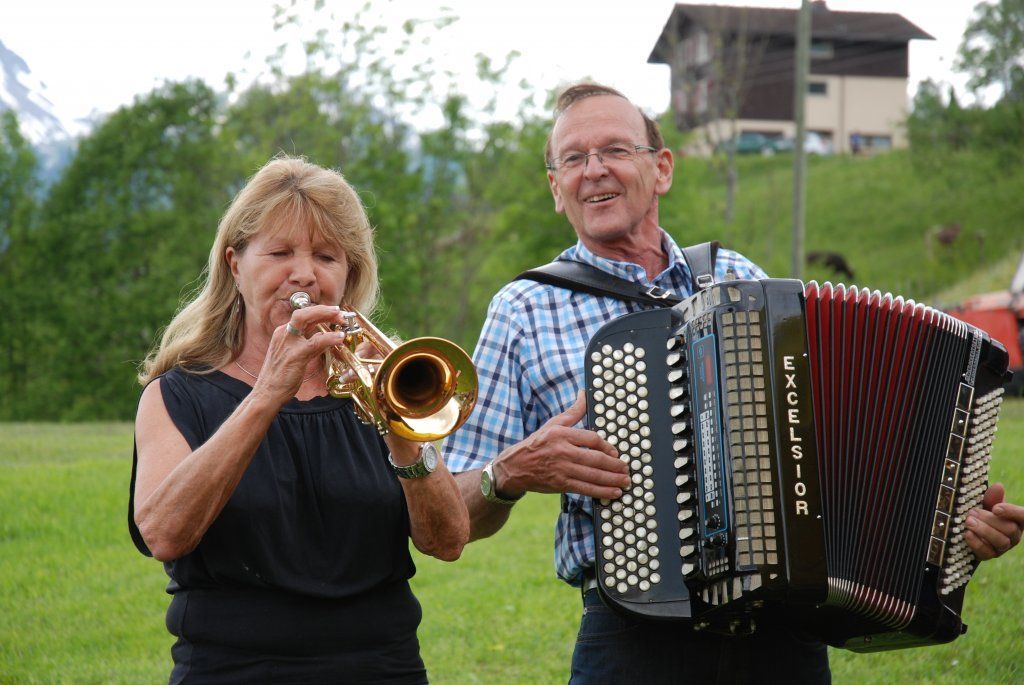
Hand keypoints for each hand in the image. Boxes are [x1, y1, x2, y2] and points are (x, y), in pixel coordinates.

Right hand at [253, 305, 348, 401]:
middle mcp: (284, 334)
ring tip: (342, 320)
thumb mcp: (294, 355)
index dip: (318, 312)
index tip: (332, 312)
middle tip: (339, 312)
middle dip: (323, 310)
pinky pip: (316, 342)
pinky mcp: (295, 355)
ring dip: (327, 317)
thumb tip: (323, 336)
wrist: (267, 393)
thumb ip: (307, 343)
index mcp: (283, 334)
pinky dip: (329, 337)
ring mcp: (288, 343)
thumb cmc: (280, 377)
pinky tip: (340, 337)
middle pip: (304, 313)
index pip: (302, 316)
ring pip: (308, 320)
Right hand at [494, 391, 630, 499]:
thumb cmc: (537, 443)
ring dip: (612, 479)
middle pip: (595, 459)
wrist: (515, 466)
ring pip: (592, 475)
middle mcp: (562, 451)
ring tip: (625, 481)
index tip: (616, 453)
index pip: (591, 439)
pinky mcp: (560, 484)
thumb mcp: (553, 423)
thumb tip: (584, 394)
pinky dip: (601, 491)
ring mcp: (561, 469)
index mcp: (561, 434)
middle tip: (627, 469)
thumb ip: (573, 411)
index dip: (607, 446)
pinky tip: (613, 492)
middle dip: (615, 465)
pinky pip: (585, 488)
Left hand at [965, 483, 1023, 560]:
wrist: (971, 528)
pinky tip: (967, 533)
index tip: (995, 508)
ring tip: (969, 521)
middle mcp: (1014, 535)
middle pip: (1010, 530)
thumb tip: (998, 486)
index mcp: (1017, 520)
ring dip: (983, 530)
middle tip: (972, 512)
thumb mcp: (988, 503)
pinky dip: (976, 543)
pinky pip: (987, 552)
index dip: (1011, 512)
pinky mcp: (990, 555)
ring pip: (1000, 542)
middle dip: (990, 520)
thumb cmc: (984, 513)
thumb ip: (993, 496)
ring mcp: (1003, 547)